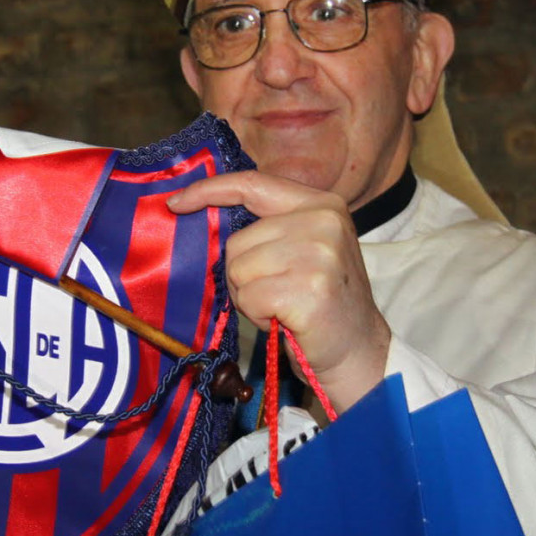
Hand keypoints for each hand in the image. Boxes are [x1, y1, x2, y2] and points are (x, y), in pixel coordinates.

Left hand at [167, 170, 388, 412]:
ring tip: (283, 306)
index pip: (252, 184)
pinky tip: (286, 320)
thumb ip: (267, 227)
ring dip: (252, 297)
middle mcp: (323, 221)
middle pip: (238, 240)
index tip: (176, 203)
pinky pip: (250, 296)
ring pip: (239, 269)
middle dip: (243, 274)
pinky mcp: (309, 288)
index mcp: (321, 204)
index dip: (209, 191)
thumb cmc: (320, 302)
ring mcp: (319, 253)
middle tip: (277, 293)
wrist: (358, 350)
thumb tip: (202, 214)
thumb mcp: (303, 247)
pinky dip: (259, 315)